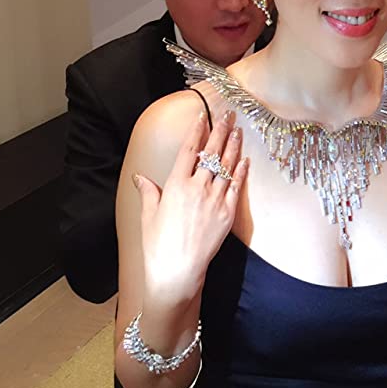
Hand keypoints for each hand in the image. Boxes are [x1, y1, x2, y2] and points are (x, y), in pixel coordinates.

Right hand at [134, 109, 247, 307]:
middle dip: (221, 131)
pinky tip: (245, 160)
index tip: (203, 116)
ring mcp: (214, 200)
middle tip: (228, 115)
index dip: (197, 130)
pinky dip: (241, 172)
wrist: (177, 271)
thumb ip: (149, 192)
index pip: (189, 150)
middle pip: (212, 153)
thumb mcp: (148, 215)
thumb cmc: (158, 245)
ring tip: (238, 130)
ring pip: (227, 166)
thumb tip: (140, 178)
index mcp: (175, 185)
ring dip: (233, 146)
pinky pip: (236, 187)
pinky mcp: (227, 214)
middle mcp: (196, 188)